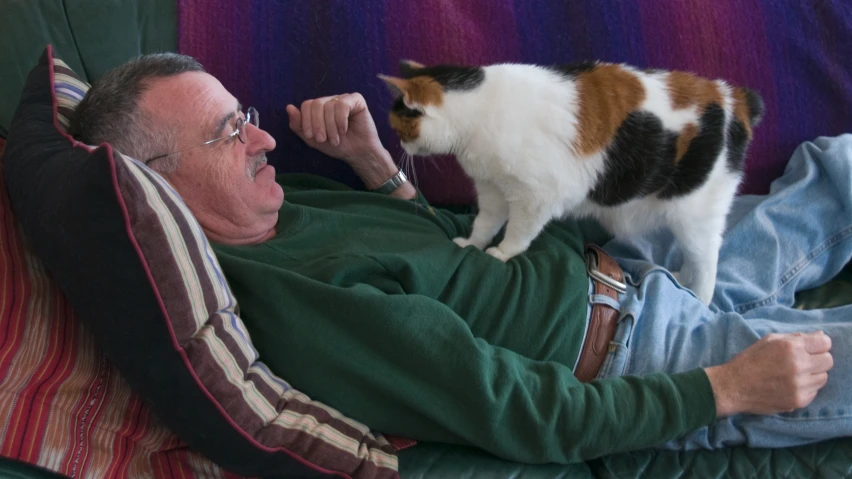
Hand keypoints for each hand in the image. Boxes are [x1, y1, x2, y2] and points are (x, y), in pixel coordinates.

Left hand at [286, 93, 383, 165]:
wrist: (357, 153)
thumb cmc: (337, 146)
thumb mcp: (312, 139)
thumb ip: (298, 125)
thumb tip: (288, 107)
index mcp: (319, 107)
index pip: (307, 105)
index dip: (307, 121)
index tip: (312, 137)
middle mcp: (330, 100)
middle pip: (316, 104)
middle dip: (318, 125)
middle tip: (323, 139)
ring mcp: (343, 98)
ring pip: (329, 106)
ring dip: (331, 127)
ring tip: (336, 139)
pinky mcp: (356, 100)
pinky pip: (342, 105)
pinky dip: (341, 120)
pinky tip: (345, 130)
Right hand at [705, 331, 832, 417]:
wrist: (733, 387)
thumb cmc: (749, 360)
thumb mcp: (768, 341)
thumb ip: (795, 337)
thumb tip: (820, 335)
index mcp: (790, 346)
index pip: (825, 342)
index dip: (818, 345)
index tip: (811, 348)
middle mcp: (798, 365)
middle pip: (828, 360)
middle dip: (817, 359)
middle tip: (803, 362)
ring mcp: (800, 384)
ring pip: (823, 377)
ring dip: (812, 375)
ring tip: (794, 375)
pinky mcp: (799, 400)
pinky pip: (814, 392)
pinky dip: (805, 388)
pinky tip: (789, 385)